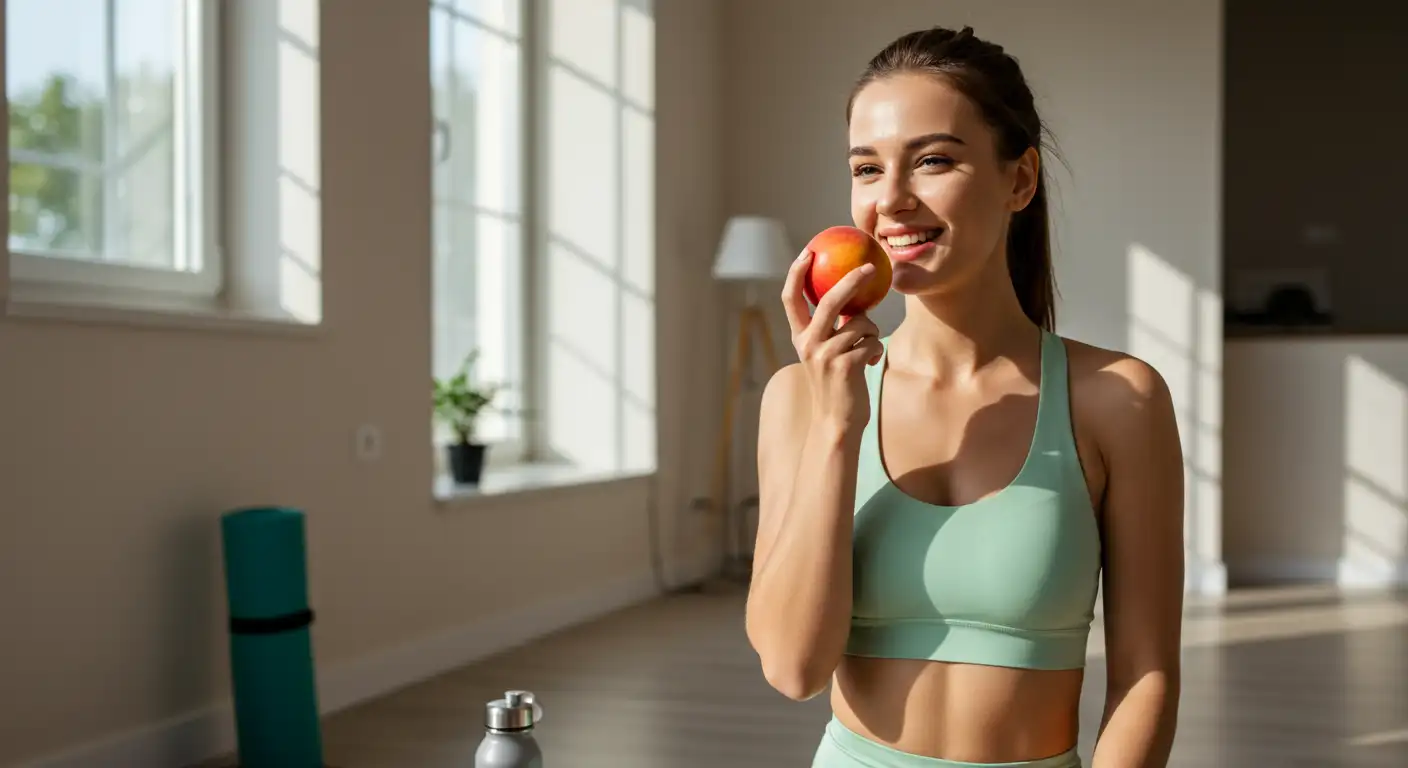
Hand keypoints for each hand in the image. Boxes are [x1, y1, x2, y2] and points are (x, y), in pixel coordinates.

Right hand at [781, 249, 885, 431]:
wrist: (836, 423)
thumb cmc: (836, 385)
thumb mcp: (825, 354)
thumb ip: (833, 328)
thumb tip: (853, 295)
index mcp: (800, 337)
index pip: (791, 299)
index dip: (796, 273)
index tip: (808, 253)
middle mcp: (808, 343)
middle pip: (830, 300)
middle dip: (851, 279)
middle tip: (870, 267)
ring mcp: (825, 355)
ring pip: (860, 323)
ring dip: (871, 333)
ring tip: (865, 350)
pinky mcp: (845, 366)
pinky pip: (871, 342)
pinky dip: (875, 350)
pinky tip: (867, 364)